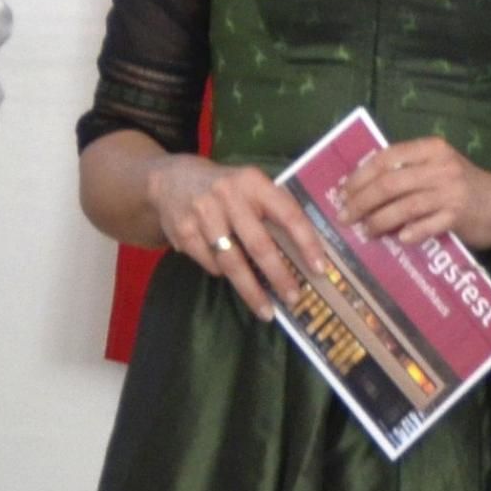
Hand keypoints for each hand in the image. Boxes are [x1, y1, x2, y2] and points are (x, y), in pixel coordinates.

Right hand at [147, 155, 325, 319]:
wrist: (170, 180)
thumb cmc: (225, 189)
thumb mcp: (250, 186)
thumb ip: (272, 209)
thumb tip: (303, 253)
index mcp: (253, 182)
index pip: (287, 214)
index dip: (306, 242)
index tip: (319, 268)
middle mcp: (228, 195)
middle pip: (258, 244)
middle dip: (279, 276)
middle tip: (293, 298)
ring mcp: (203, 214)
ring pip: (232, 262)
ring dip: (251, 290)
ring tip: (266, 310)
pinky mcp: (184, 232)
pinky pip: (211, 264)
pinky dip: (222, 273)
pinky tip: (229, 275)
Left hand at [338, 136, 490, 249]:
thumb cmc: (464, 186)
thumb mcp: (438, 167)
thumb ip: (408, 171)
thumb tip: (363, 187)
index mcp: (430, 149)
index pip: (386, 158)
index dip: (360, 176)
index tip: (343, 192)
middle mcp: (440, 166)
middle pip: (390, 183)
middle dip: (362, 201)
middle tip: (346, 217)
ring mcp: (450, 191)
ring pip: (404, 206)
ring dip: (379, 221)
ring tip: (365, 231)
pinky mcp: (458, 215)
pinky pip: (427, 225)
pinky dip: (410, 232)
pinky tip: (399, 239)